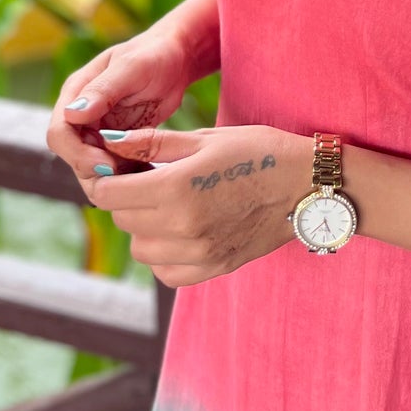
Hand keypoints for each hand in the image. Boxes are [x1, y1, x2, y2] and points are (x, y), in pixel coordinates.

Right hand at [46, 25, 195, 198]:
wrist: (176, 59)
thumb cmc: (154, 54)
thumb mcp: (132, 67)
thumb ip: (102, 90)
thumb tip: (72, 114)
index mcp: (76, 92)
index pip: (59, 134)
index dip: (77, 154)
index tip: (107, 163)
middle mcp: (82, 115)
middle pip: (72, 157)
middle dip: (95, 171)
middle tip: (129, 175)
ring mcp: (99, 130)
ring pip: (91, 168)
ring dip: (112, 178)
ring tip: (142, 174)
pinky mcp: (117, 143)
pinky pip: (113, 169)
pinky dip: (127, 177)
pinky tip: (148, 175)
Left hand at [85, 122, 312, 287]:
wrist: (305, 185)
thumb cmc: (256, 151)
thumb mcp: (203, 138)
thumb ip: (152, 144)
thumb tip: (110, 144)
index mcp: (175, 188)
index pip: (108, 195)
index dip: (105, 178)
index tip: (117, 166)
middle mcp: (182, 227)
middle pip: (123, 219)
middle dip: (126, 197)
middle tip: (147, 177)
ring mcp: (198, 253)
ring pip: (141, 248)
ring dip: (143, 226)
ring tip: (167, 202)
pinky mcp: (212, 268)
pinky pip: (165, 272)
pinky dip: (163, 254)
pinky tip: (180, 230)